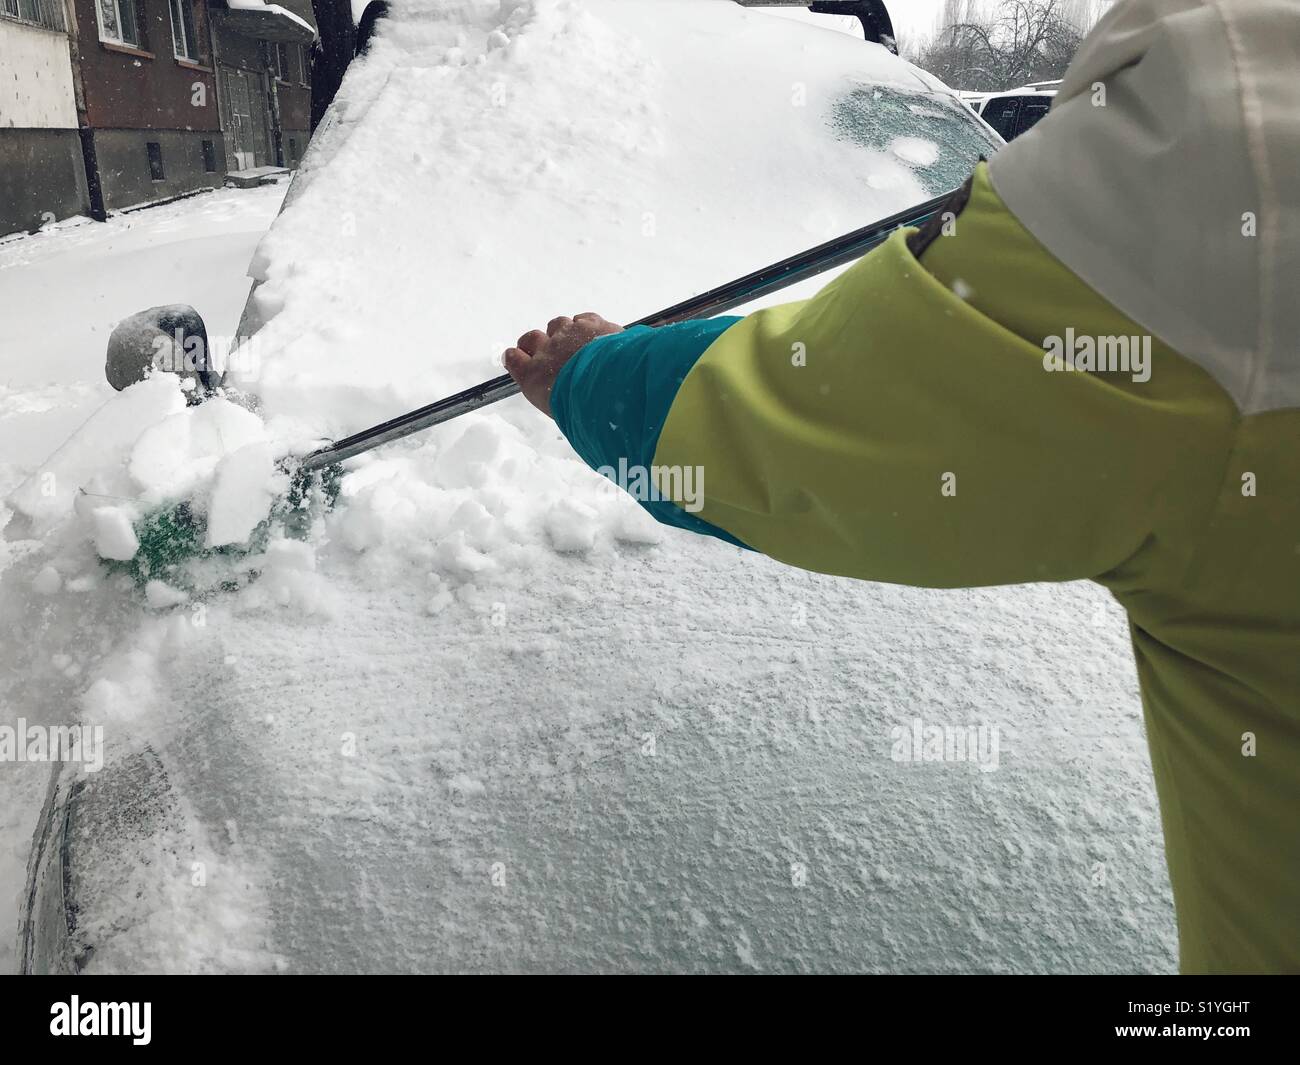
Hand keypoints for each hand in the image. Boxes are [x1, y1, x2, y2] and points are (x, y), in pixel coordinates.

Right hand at [504, 313, 623, 416]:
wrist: (613, 386)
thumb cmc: (586, 409)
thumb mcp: (564, 415)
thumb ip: (559, 401)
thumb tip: (568, 404)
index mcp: (534, 376)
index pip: (513, 359)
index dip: (516, 358)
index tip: (520, 359)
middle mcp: (546, 351)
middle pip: (531, 339)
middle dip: (537, 343)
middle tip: (549, 352)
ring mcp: (568, 334)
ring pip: (557, 325)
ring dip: (563, 333)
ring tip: (576, 344)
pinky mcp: (591, 324)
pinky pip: (583, 318)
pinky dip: (586, 325)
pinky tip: (595, 336)